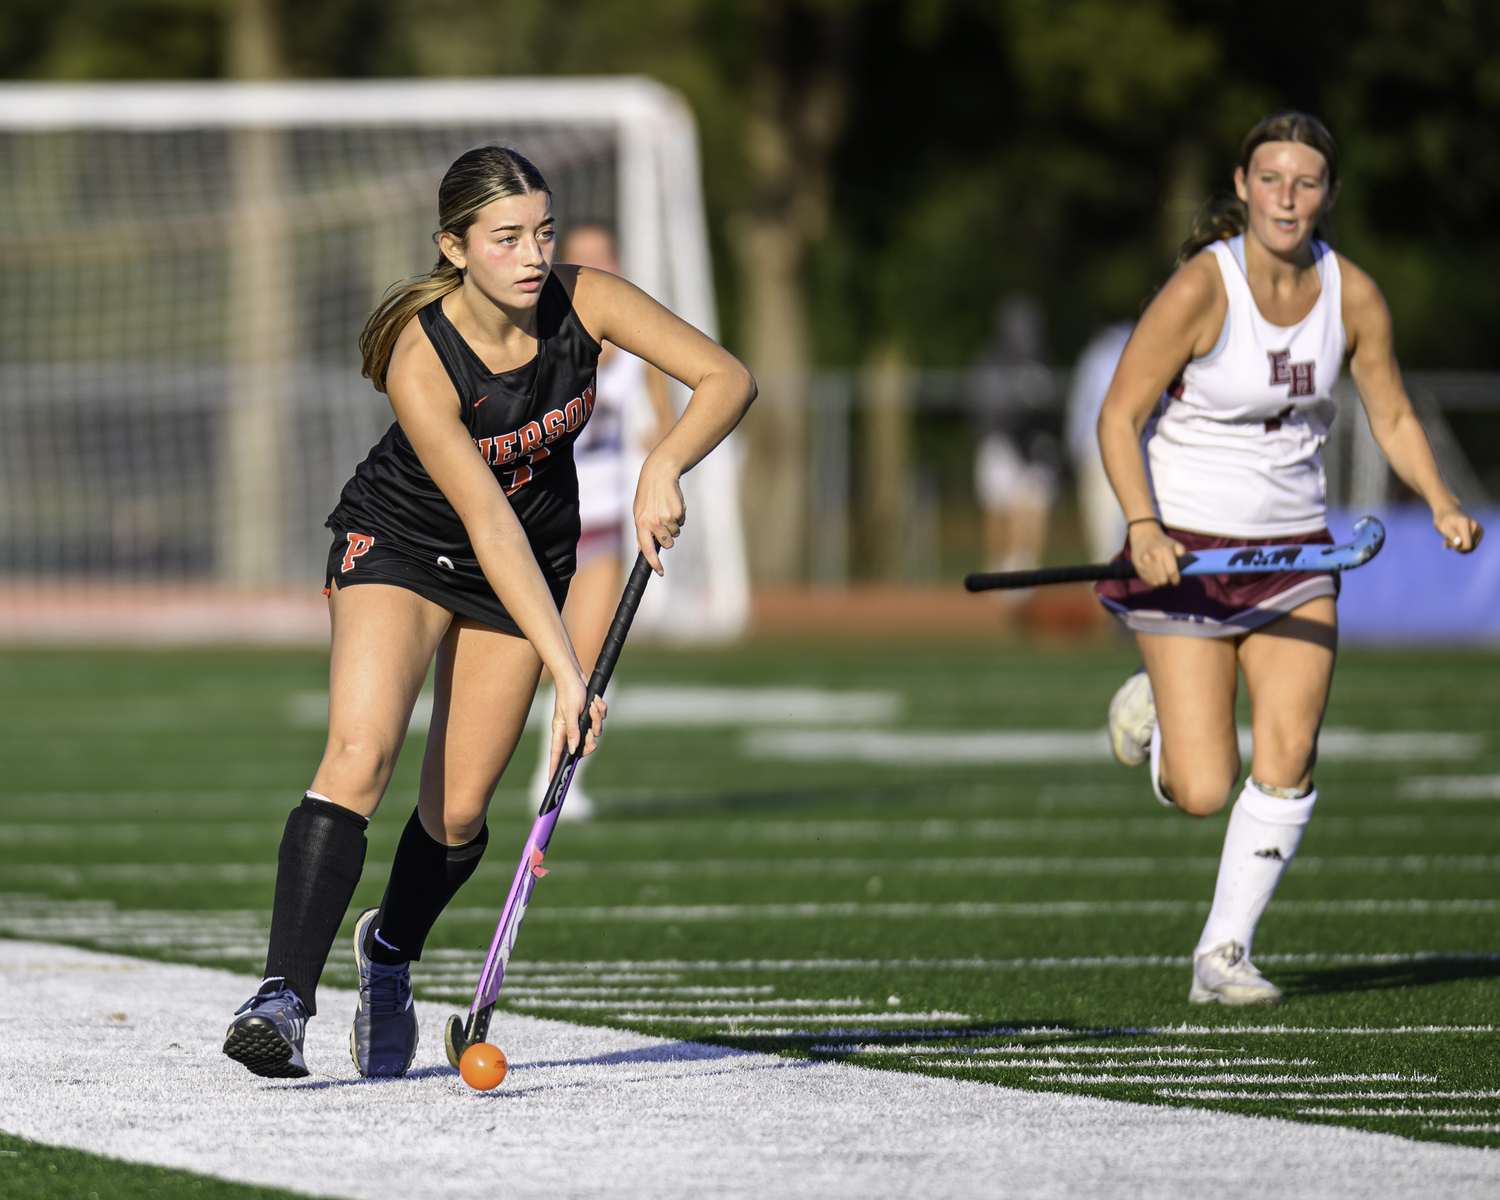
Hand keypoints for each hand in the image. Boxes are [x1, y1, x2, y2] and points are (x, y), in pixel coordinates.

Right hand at [548, 674, 607, 777]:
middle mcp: (571, 729)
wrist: (576, 675)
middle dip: (590, 741)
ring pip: (595, 732)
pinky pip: (600, 720)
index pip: (556, 754)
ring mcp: (581, 723)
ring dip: (597, 719)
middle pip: (583, 747)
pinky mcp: (590, 715)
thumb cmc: (569, 692)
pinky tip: (596, 701)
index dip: (554, 767)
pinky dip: (600, 710)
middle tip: (591, 734)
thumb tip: (573, 750)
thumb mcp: (571, 712)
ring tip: (592, 706)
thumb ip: (573, 731)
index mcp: (561, 731)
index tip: (552, 781)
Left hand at [633, 459, 684, 574]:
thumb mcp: (638, 513)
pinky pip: (682, 522)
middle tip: (663, 525)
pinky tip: (672, 505)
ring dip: (673, 525)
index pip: (647, 549)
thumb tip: (641, 550)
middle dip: (668, 539)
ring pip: (675, 533)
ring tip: (666, 510)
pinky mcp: (677, 512)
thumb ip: (641, 533)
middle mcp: (654, 522)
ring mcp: (666, 517)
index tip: (661, 571)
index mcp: (641, 524)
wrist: (659, 475)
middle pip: (667, 544)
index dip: (654, 563)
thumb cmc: (647, 496)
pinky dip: (679, 517)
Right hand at [1129, 520, 1186, 587]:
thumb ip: (1182, 553)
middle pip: (1163, 579)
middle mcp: (1154, 556)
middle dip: (1167, 582)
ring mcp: (1144, 561)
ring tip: (1160, 578)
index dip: (1175, 580)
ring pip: (1154, 582)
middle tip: (1168, 579)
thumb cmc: (1161, 541)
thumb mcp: (1174, 543)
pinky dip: (1151, 581)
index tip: (1176, 581)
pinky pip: (1145, 580)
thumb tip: (1184, 565)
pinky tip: (1153, 576)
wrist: (1143, 533)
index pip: (1172, 572)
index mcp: (1165, 551)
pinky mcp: (1137, 565)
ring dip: (1159, 583)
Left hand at [1433, 506, 1482, 553]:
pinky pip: (1474, 544)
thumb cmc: (1443, 519)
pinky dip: (1464, 544)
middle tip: (1446, 540)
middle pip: (1470, 548)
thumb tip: (1460, 544)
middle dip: (1457, 547)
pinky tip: (1457, 538)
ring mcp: (1479, 528)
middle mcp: (1475, 526)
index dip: (1457, 548)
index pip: (1467, 546)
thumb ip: (1451, 535)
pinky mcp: (1480, 531)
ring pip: (1472, 547)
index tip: (1446, 542)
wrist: (1448, 510)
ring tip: (1451, 538)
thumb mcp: (1442, 527)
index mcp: (1465, 525)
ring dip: (1460, 546)